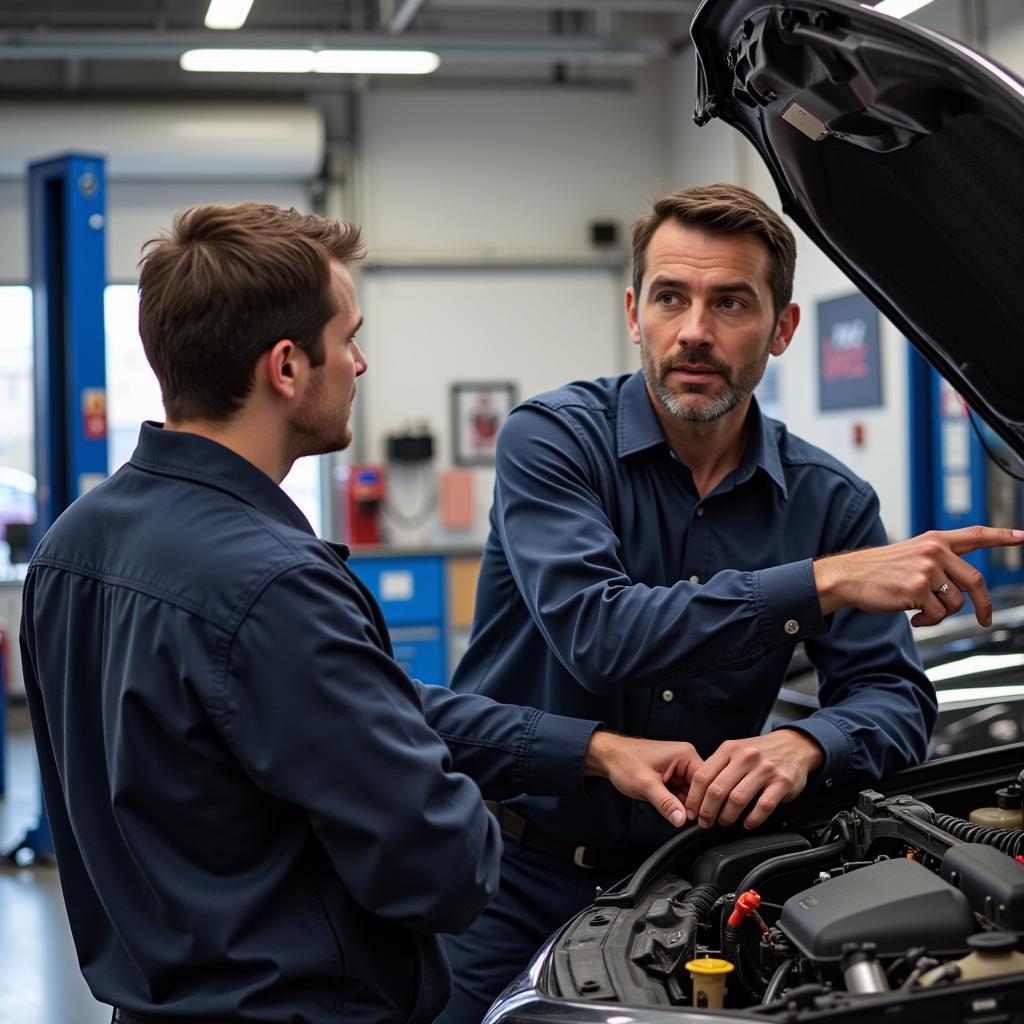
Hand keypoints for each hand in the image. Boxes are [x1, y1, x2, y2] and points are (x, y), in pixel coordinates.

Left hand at [584, 731, 702, 827]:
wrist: (608, 757)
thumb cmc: (624, 762)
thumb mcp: (646, 784)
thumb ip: (665, 803)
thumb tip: (682, 820)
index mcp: (685, 755)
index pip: (706, 782)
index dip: (702, 801)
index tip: (699, 820)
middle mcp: (685, 760)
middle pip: (701, 789)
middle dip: (693, 805)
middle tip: (687, 821)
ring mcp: (679, 769)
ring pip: (691, 794)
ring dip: (684, 806)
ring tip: (677, 815)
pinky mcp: (672, 777)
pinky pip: (681, 794)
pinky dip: (677, 804)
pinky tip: (672, 810)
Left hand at [684, 730, 822, 829]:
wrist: (793, 745)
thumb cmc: (759, 752)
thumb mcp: (735, 750)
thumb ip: (717, 766)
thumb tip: (696, 792)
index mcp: (729, 749)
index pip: (703, 776)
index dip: (694, 798)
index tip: (691, 811)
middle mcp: (745, 757)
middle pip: (717, 790)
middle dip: (707, 811)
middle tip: (705, 822)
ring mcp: (765, 769)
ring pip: (737, 799)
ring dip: (727, 817)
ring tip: (724, 822)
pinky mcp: (782, 782)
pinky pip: (763, 806)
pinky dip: (752, 819)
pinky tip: (747, 823)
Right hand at [814, 526, 1023, 627]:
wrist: (848, 576)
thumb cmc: (878, 570)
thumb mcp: (910, 555)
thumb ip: (939, 562)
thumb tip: (964, 588)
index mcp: (934, 541)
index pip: (975, 535)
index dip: (1002, 536)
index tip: (1023, 536)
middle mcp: (933, 552)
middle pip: (976, 581)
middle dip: (982, 605)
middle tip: (983, 619)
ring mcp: (926, 570)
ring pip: (956, 602)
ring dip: (941, 613)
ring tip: (921, 610)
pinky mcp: (917, 589)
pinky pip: (938, 614)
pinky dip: (928, 620)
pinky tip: (913, 616)